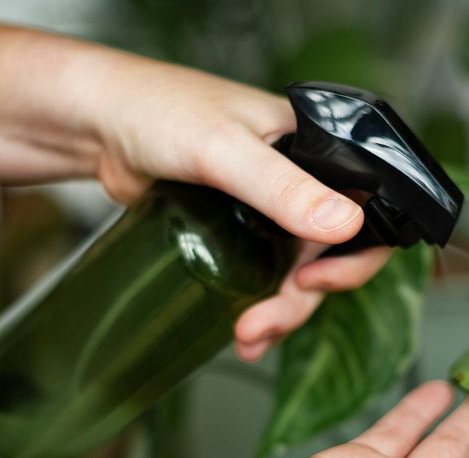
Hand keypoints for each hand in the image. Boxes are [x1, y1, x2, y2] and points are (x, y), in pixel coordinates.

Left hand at [88, 60, 390, 360]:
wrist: (99, 123)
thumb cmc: (159, 110)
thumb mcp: (225, 150)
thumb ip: (284, 187)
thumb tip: (347, 223)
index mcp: (319, 150)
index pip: (369, 210)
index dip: (354, 257)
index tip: (315, 281)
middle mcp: (303, 183)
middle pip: (330, 257)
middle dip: (303, 298)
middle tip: (265, 321)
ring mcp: (271, 212)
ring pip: (297, 275)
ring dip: (281, 312)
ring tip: (247, 336)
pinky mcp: (240, 234)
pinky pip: (264, 279)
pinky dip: (258, 309)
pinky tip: (240, 333)